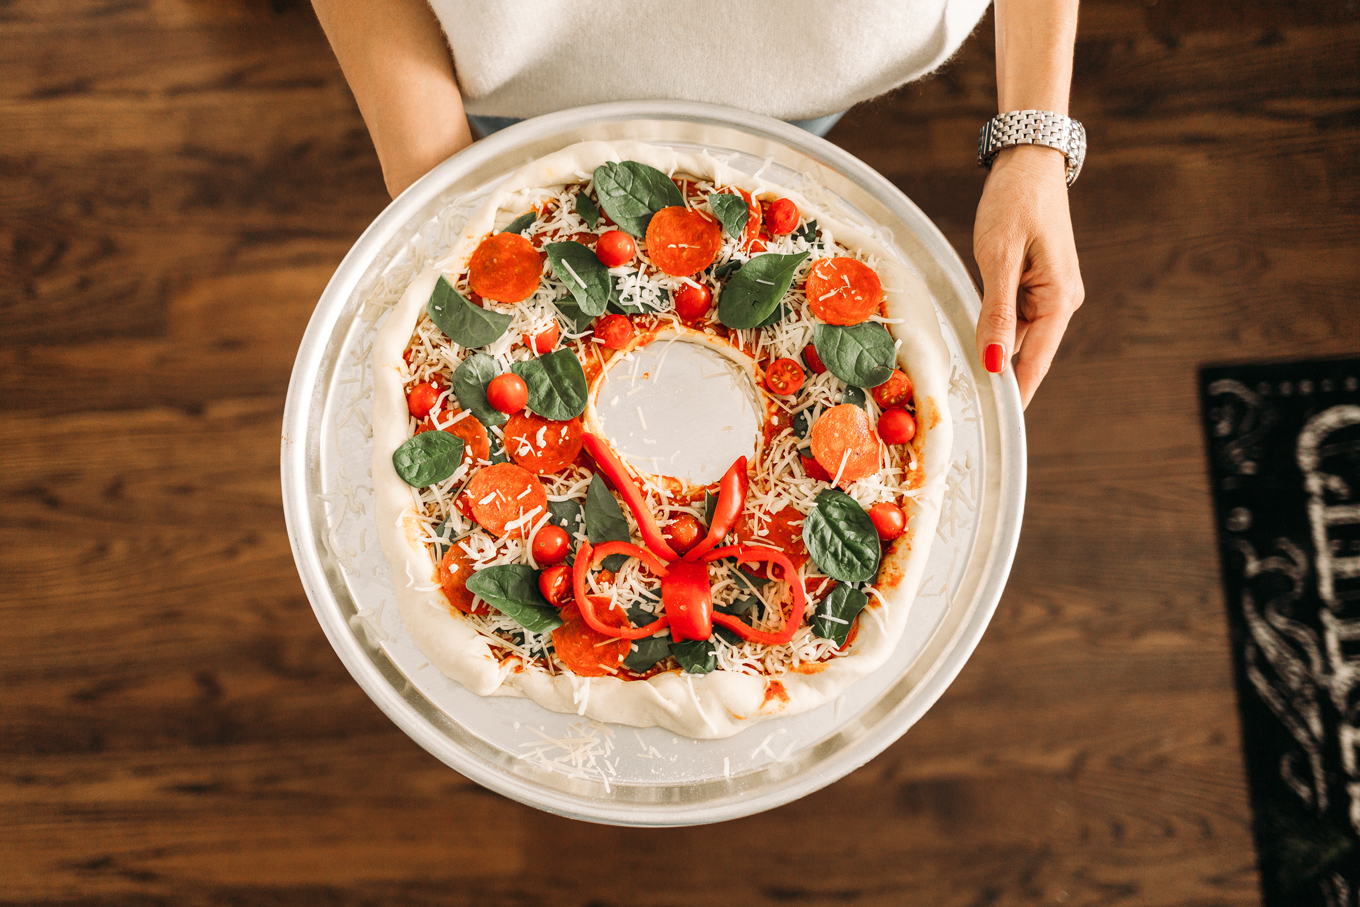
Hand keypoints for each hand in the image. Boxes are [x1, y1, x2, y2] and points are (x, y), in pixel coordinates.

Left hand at [972, 144, 1083, 407]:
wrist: (1028, 162)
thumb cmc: (1016, 201)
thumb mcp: (1000, 257)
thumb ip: (997, 312)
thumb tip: (995, 361)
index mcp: (1059, 300)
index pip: (1035, 363)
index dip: (1014, 394)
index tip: (996, 423)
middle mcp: (1058, 302)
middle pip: (1025, 355)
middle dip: (998, 376)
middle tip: (964, 405)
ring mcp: (1047, 294)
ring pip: (1015, 338)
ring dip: (992, 351)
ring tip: (962, 376)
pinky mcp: (1032, 285)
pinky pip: (1011, 319)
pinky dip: (992, 329)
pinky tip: (973, 336)